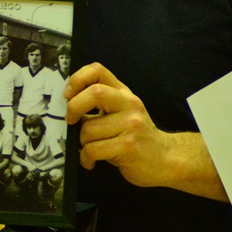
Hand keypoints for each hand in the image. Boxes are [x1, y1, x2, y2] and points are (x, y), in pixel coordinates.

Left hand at [64, 62, 169, 185]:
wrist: (165, 159)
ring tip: (89, 149)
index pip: (98, 70)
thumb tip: (67, 107)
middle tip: (70, 122)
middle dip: (74, 108)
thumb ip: (100, 105)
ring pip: (88, 129)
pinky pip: (93, 150)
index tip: (67, 95)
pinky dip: (85, 158)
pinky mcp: (129, 146)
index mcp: (123, 93)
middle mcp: (129, 104)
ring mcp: (131, 124)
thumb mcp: (121, 114)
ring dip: (81, 142)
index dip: (77, 78)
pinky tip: (91, 161)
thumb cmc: (135, 137)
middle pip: (95, 93)